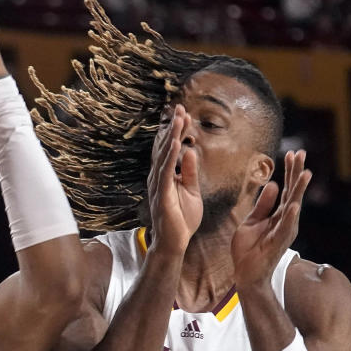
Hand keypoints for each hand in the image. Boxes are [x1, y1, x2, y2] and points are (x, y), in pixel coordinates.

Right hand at [147, 104, 201, 255]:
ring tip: (178, 118)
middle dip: (172, 127)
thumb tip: (191, 151)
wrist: (174, 243)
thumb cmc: (182, 220)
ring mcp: (158, 185)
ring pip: (164, 154)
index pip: (169, 149)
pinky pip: (166, 171)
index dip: (176, 131)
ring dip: (171, 135)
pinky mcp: (162, 194)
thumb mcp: (192, 191)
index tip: (184, 114)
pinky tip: (174, 142)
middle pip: (164, 147)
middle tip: (179, 107)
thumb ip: (190, 172)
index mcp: (166, 176)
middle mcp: (159, 177)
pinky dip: (170, 155)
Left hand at [231, 150, 311, 288]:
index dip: (290, 171)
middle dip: (297, 173)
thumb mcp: (252, 221)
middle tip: (301, 153)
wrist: (245, 274)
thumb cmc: (249, 249)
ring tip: (305, 174)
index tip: (293, 153)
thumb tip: (272, 183)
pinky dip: (290, 217)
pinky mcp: (277, 244)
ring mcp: (283, 232)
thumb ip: (263, 205)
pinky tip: (294, 205)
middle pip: (293, 193)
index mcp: (279, 215)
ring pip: (293, 207)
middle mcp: (286, 221)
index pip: (286, 189)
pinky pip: (284, 228)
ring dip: (299, 191)